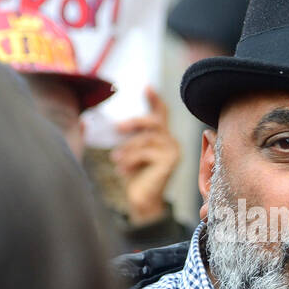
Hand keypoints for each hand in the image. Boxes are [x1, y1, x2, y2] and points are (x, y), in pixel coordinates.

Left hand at [111, 86, 180, 225]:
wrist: (141, 201)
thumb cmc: (134, 176)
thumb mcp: (130, 152)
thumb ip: (130, 138)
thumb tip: (116, 124)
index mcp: (163, 137)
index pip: (161, 114)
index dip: (155, 100)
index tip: (147, 86)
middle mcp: (171, 142)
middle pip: (154, 122)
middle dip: (134, 122)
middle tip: (117, 128)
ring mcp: (173, 152)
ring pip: (147, 139)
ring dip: (128, 148)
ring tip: (115, 159)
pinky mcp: (170, 162)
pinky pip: (146, 153)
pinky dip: (131, 160)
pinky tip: (122, 170)